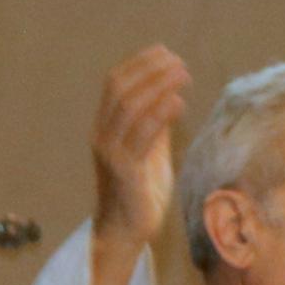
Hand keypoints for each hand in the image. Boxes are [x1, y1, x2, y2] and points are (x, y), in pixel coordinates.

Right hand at [88, 44, 191, 284]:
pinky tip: (179, 103)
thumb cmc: (140, 192)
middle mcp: (102, 135)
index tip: (165, 51)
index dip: (139, 64)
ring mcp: (110, 153)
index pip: (115, 83)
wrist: (127, 232)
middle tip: (178, 61)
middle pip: (120, 88)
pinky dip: (159, 115)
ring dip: (158, 86)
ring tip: (183, 74)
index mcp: (105, 127)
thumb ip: (155, 124)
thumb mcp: (149, 151)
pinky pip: (140, 136)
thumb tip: (170, 95)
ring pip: (129, 107)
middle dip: (149, 69)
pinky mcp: (123, 171)